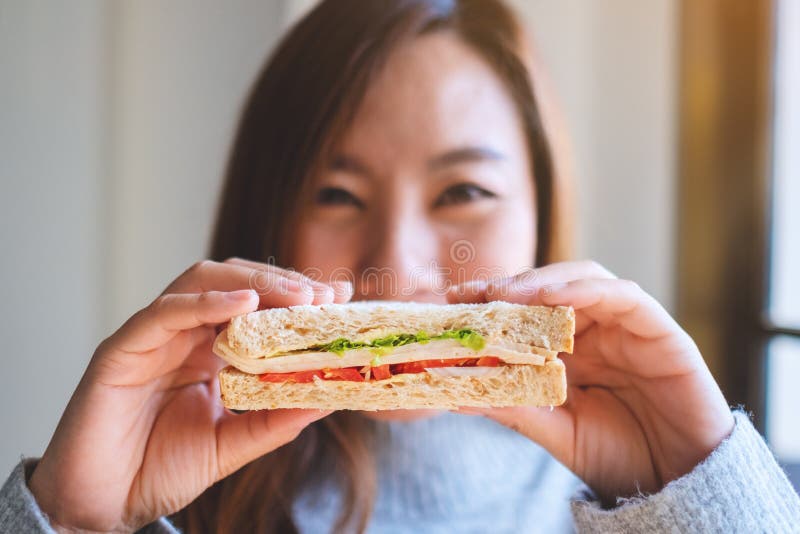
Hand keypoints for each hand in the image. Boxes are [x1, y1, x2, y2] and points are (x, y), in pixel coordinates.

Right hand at [28, 258, 350, 531]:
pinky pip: (163, 312)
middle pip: (233, 282)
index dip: (296, 296)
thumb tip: (328, 397)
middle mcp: (181, 334)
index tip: (339, 298)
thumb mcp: (231, 444)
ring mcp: (151, 336)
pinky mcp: (121, 349)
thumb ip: (275, 420)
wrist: (100, 508)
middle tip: (324, 295)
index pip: (255, 304)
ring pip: (201, 281)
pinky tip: (243, 302)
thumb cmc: (157, 470)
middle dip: (282, 282)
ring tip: (297, 296)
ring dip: (253, 282)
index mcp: (206, 350)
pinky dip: (204, 301)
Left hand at [447, 260, 733, 504]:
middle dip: (511, 286)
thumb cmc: (618, 456)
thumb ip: (515, 407)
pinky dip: (588, 289)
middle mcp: (596, 330)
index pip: (527, 310)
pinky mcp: (660, 330)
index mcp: (569, 349)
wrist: (676, 484)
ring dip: (543, 281)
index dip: (492, 300)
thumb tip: (455, 394)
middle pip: (551, 287)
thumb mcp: (556, 430)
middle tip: (476, 292)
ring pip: (584, 280)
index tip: (454, 298)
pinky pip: (625, 297)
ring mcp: (627, 326)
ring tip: (507, 293)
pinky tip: (555, 295)